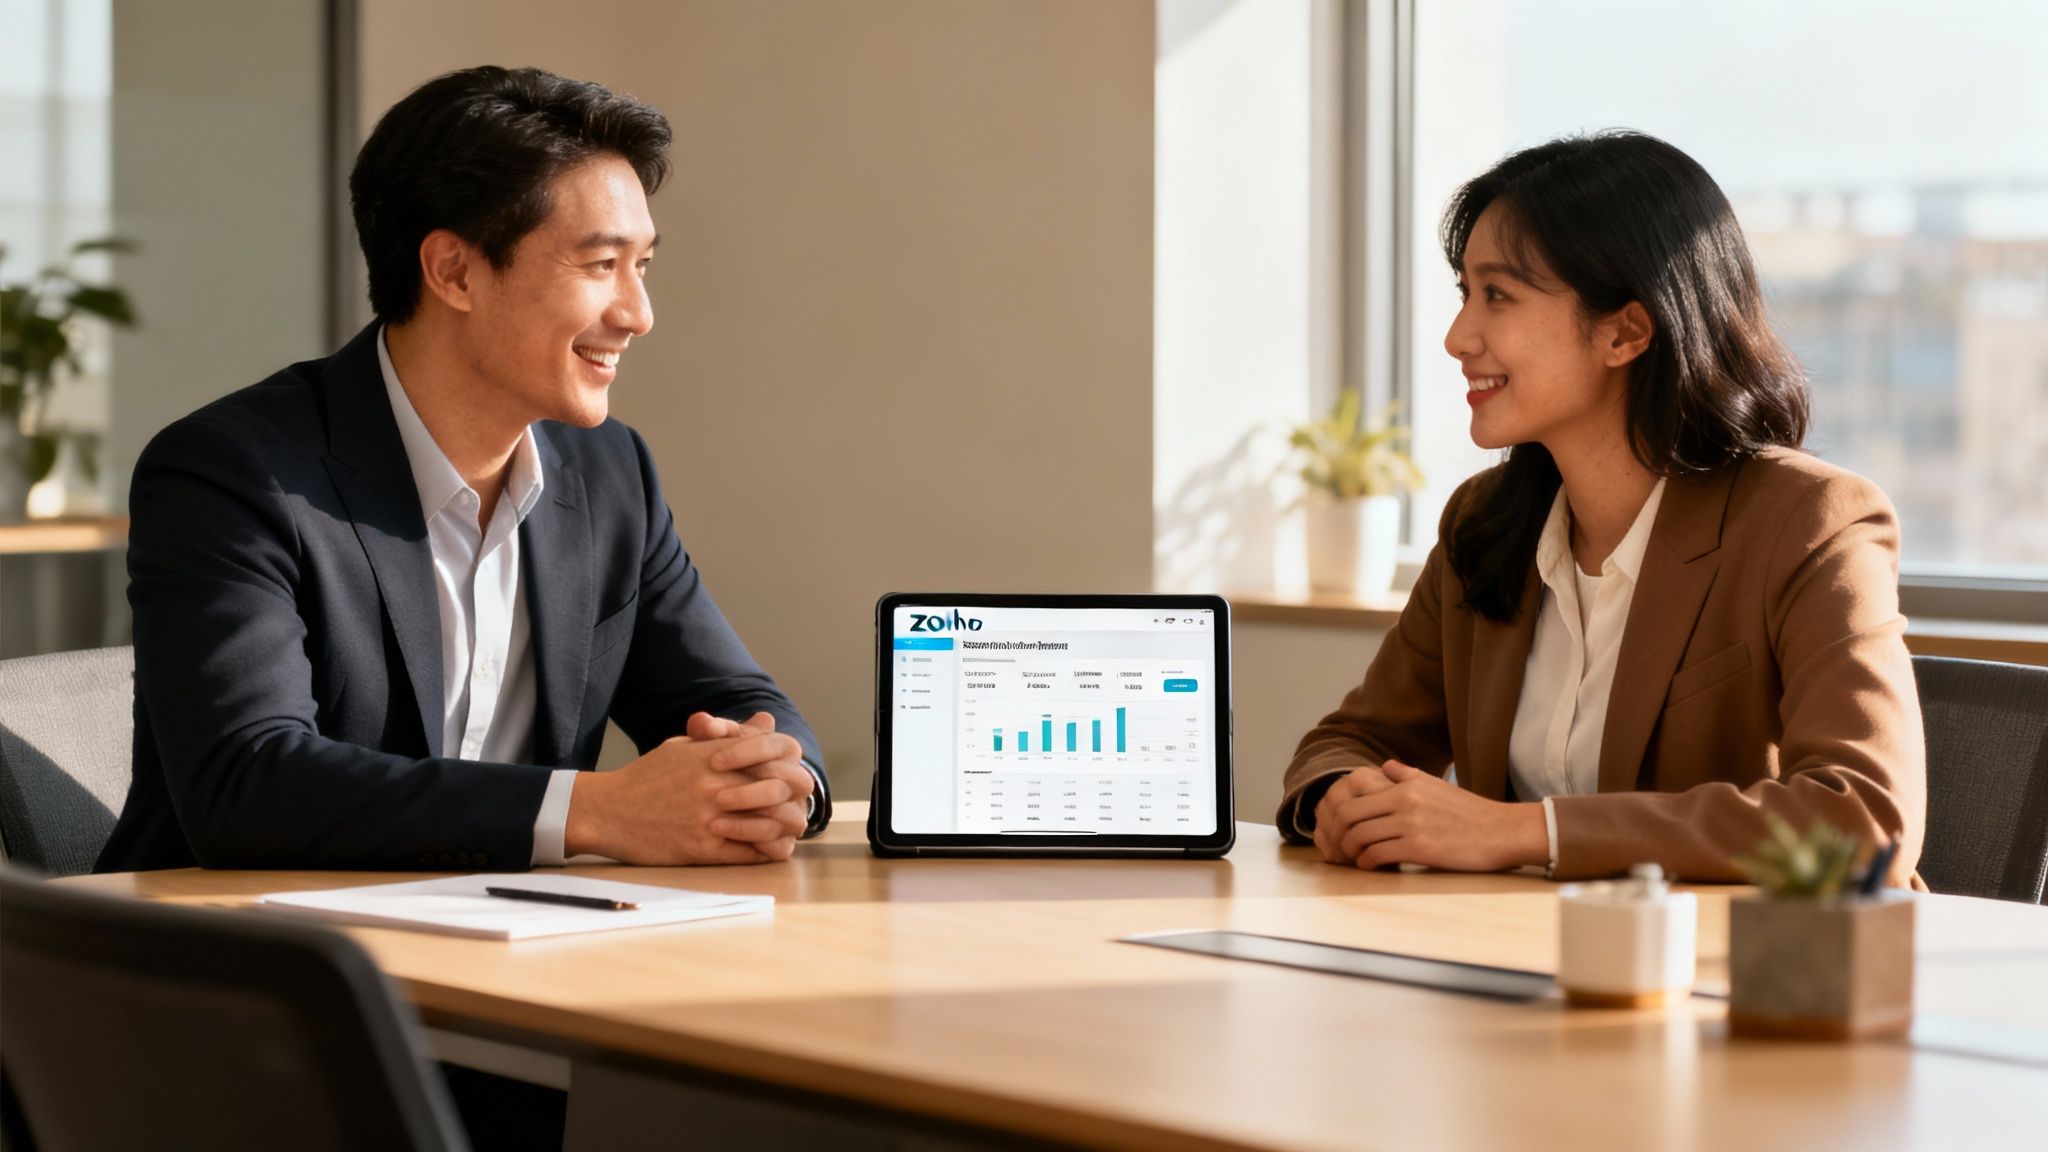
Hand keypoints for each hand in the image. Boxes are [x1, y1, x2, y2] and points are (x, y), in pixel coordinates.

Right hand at [564, 715, 813, 863]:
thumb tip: (766, 721)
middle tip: (801, 803)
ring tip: (792, 829)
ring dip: (785, 827)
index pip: (772, 753)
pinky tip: (774, 848)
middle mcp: (714, 785)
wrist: (607, 810)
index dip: (791, 764)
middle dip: (797, 797)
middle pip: (779, 788)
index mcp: (712, 756)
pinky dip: (766, 851)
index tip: (794, 775)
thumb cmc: (647, 777)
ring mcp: (708, 818)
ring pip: (768, 824)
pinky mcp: (700, 849)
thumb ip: (729, 735)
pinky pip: (747, 853)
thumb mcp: (686, 747)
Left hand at [1317, 761, 1546, 872]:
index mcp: (1405, 786)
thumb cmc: (1468, 811)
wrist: (1501, 831)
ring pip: (1361, 838)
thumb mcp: (1436, 784)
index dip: (1338, 816)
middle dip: (1337, 835)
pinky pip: (1379, 856)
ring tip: (1354, 858)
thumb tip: (1385, 766)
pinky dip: (1368, 863)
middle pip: (1349, 817)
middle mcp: (1404, 802)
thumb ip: (1406, 774)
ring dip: (1351, 852)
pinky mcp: (1420, 849)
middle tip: (1338, 847)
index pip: (1353, 798)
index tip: (1338, 828)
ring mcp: (1411, 825)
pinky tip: (1372, 866)